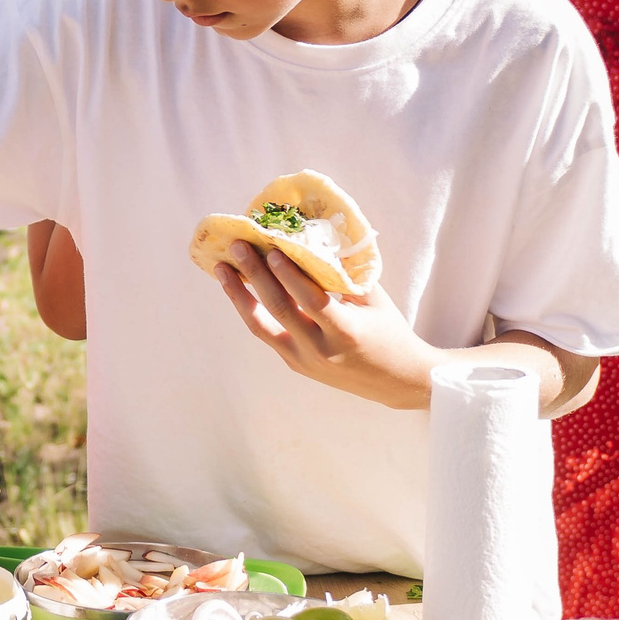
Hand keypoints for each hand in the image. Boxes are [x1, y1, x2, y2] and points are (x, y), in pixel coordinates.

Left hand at [214, 242, 440, 410]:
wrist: (395, 380)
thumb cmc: (389, 331)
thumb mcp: (374, 300)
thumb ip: (345, 274)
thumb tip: (315, 239)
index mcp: (345, 332)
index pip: (311, 301)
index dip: (290, 276)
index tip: (272, 250)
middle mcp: (319, 350)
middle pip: (279, 310)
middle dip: (255, 276)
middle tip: (238, 247)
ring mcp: (303, 360)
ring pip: (261, 327)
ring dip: (239, 295)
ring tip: (222, 269)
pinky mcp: (294, 363)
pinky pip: (267, 333)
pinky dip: (251, 309)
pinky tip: (238, 288)